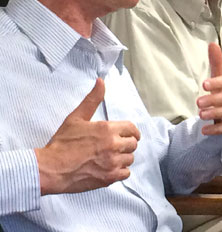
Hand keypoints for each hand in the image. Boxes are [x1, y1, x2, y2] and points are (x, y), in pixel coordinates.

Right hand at [35, 78, 140, 194]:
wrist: (50, 168)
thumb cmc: (62, 143)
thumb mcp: (76, 117)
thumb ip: (92, 99)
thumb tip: (101, 81)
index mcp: (107, 129)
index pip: (132, 129)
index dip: (130, 132)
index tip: (127, 135)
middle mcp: (113, 145)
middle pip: (133, 144)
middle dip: (126, 144)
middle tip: (114, 147)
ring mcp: (112, 162)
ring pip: (130, 159)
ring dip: (123, 158)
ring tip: (109, 158)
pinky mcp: (109, 177)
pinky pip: (126, 173)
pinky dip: (120, 171)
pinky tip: (109, 168)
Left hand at [197, 43, 221, 135]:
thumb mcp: (219, 80)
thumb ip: (216, 63)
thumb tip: (212, 44)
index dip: (217, 83)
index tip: (204, 84)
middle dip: (213, 100)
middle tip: (198, 103)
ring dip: (215, 113)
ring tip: (201, 115)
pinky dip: (217, 129)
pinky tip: (205, 130)